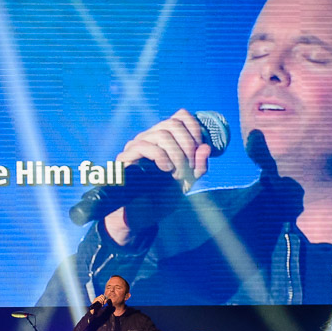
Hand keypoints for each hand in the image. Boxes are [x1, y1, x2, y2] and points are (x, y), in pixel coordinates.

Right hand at [103, 110, 213, 244]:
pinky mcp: (125, 156)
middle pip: (173, 124)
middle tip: (189, 167)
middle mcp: (150, 136)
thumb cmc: (163, 195)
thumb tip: (206, 148)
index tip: (199, 149)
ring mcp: (136, 145)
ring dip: (176, 155)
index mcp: (165, 137)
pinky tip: (166, 170)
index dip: (194, 128)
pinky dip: (161, 157)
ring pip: (162, 134)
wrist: (142, 215)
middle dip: (187, 145)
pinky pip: (145, 146)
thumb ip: (199, 166)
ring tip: (177, 174)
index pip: (180, 116)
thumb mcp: (188, 181)